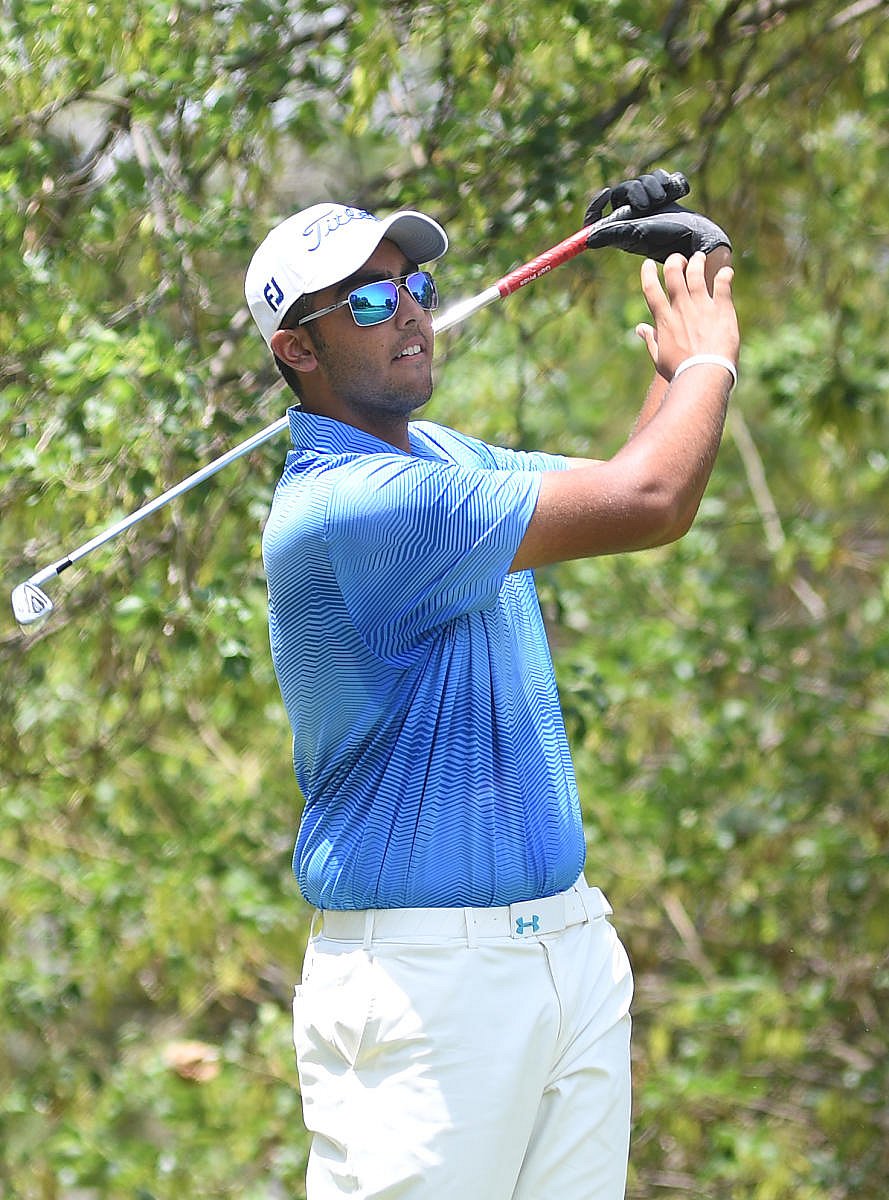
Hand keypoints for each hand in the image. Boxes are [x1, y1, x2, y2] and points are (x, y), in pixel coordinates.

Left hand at [584, 169, 730, 262]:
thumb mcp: (636, 234)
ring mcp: (647, 206)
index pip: (596, 216)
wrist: (696, 233)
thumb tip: (588, 240)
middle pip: (620, 192)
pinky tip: (671, 191)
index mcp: (619, 228)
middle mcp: (630, 217)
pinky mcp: (662, 197)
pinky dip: (662, 180)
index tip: (606, 193)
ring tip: (662, 199)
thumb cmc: (666, 237)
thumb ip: (613, 234)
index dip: (597, 204)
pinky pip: (656, 177)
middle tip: (648, 204)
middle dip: (634, 191)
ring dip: (650, 186)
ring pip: (638, 182)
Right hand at [636, 252, 738, 380]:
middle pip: (674, 273)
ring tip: (698, 257)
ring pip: (697, 273)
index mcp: (665, 320)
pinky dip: (724, 274)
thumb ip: (650, 340)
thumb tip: (639, 329)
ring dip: (697, 262)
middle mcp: (682, 308)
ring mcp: (702, 306)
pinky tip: (726, 272)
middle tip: (679, 259)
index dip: (647, 273)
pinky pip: (723, 283)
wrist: (704, 373)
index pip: (651, 289)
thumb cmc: (680, 371)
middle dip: (674, 261)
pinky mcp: (722, 308)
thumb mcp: (659, 358)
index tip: (648, 264)